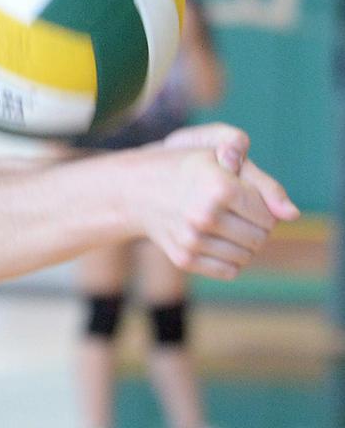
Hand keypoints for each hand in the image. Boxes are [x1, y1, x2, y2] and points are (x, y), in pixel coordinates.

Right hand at [124, 126, 298, 279]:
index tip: (241, 193)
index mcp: (219, 187)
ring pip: (247, 257)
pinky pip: (230, 271)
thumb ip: (265, 184)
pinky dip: (229, 259)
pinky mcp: (184, 259)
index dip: (262, 204)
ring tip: (223, 223)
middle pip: (261, 237)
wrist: (137, 188)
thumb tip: (292, 215)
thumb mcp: (224, 158)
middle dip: (255, 225)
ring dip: (242, 243)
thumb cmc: (189, 168)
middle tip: (232, 209)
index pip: (270, 215)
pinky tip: (213, 239)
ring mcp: (192, 240)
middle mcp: (204, 215)